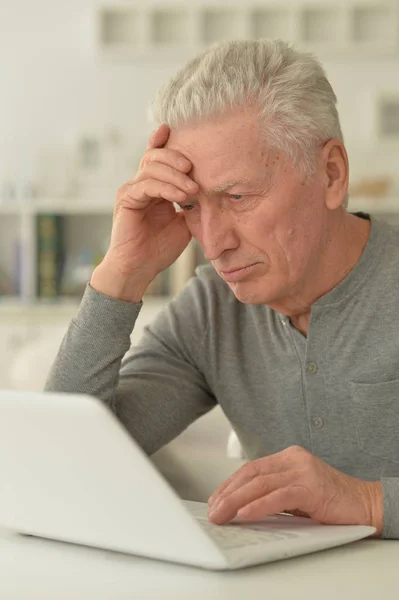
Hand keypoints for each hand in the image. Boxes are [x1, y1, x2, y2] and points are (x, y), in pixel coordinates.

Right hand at [91, 124, 198, 300]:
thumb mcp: (184, 223)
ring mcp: (131, 190)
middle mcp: (140, 184)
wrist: (140, 269)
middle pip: (155, 155)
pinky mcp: (126, 199)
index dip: (167, 142)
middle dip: (176, 156)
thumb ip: (192, 204)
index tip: (180, 132)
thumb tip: (213, 191)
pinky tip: (180, 196)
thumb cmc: (160, 249)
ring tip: (192, 188)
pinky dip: (165, 187)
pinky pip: (146, 185)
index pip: (159, 157)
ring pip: (151, 167)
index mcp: (154, 186)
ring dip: (175, 175)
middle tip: (194, 166)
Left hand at [208, 446, 382, 533]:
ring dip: (236, 501)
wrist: (365, 504)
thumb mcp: (296, 492)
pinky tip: (244, 514)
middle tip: (213, 511)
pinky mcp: (312, 487)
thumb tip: (241, 507)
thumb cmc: (331, 501)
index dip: (230, 484)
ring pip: (260, 484)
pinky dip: (258, 506)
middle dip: (228, 493)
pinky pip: (278, 496)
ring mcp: (303, 471)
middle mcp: (294, 459)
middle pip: (252, 474)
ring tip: (222, 514)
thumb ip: (273, 493)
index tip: (215, 500)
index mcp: (288, 457)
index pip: (251, 468)